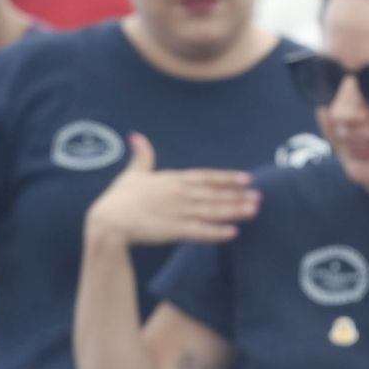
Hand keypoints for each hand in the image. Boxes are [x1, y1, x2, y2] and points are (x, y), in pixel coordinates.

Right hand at [84, 134, 257, 246]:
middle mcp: (178, 194)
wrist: (107, 221)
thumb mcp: (132, 173)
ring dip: (234, 210)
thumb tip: (136, 135)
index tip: (247, 178)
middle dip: (238, 195)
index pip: (205, 177)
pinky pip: (199, 231)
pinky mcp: (173, 230)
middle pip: (214, 193)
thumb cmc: (119, 198)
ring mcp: (177, 212)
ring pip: (211, 210)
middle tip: (260, 196)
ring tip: (254, 210)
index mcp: (171, 180)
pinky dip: (216, 232)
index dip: (227, 177)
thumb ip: (142, 156)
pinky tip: (234, 233)